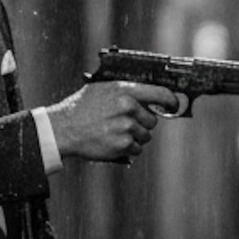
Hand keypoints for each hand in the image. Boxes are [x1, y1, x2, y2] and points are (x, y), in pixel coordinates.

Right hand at [45, 82, 177, 162]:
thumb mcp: (103, 89)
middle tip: (126, 123)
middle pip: (153, 120)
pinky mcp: (122, 145)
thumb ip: (126, 91)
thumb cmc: (82, 108)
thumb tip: (149, 95)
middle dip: (143, 124)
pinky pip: (137, 149)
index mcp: (124, 90)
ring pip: (146, 136)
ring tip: (116, 133)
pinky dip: (129, 148)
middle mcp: (127, 107)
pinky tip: (114, 142)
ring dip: (135, 137)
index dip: (171, 101)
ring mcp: (126, 127)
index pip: (160, 94)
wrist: (64, 128)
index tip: (174, 106)